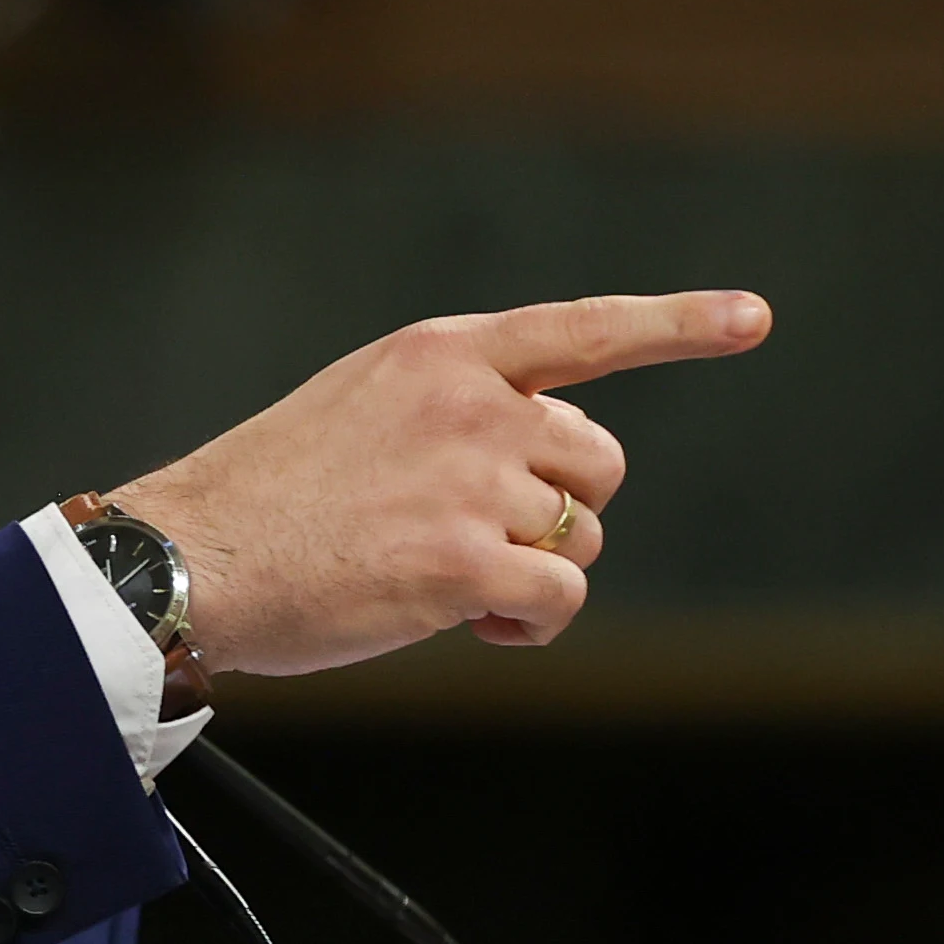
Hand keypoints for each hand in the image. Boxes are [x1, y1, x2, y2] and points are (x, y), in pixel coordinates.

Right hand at [113, 291, 770, 676]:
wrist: (190, 555)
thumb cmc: (268, 497)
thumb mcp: (363, 406)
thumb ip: (456, 411)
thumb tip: (548, 471)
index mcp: (442, 354)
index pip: (583, 330)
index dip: (679, 323)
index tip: (753, 318)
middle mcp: (471, 403)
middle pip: (599, 463)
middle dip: (559, 511)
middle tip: (475, 540)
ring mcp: (472, 479)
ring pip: (579, 539)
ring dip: (530, 573)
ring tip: (439, 578)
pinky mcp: (466, 561)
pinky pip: (556, 602)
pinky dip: (521, 625)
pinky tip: (460, 620)